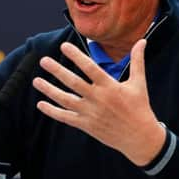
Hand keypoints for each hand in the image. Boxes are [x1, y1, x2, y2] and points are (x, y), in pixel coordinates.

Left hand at [33, 39, 165, 165]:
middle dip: (57, 71)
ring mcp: (91, 113)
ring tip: (36, 80)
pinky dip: (52, 111)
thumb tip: (142, 41)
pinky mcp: (86, 125)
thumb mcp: (139, 83)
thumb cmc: (139, 107)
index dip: (76, 56)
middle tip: (44, 60)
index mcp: (110, 86)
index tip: (64, 46)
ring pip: (65, 100)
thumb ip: (137, 61)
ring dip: (49, 90)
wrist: (139, 137)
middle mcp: (98, 99)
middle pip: (73, 82)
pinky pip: (66, 117)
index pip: (90, 67)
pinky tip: (41, 104)